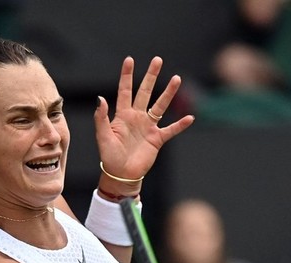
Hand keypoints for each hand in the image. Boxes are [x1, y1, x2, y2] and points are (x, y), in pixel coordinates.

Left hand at [94, 56, 194, 179]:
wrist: (122, 175)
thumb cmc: (109, 156)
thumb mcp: (102, 136)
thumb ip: (101, 117)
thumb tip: (100, 98)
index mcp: (122, 115)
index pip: (125, 90)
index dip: (127, 75)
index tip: (130, 60)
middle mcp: (137, 117)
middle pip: (145, 92)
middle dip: (151, 76)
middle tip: (158, 60)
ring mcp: (148, 127)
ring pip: (160, 106)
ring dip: (169, 93)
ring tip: (177, 79)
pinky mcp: (157, 139)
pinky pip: (171, 130)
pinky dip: (180, 124)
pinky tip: (190, 117)